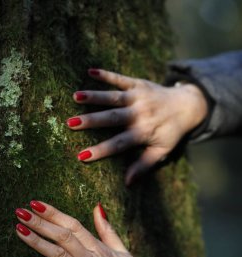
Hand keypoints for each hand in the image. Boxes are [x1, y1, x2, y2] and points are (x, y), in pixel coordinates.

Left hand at [15, 201, 146, 256]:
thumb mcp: (123, 252)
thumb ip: (108, 231)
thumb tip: (97, 207)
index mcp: (100, 248)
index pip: (73, 225)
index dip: (54, 213)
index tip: (36, 203)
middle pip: (62, 236)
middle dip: (40, 223)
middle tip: (21, 211)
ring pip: (58, 255)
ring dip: (37, 241)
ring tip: (19, 229)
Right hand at [67, 69, 207, 184]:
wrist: (187, 106)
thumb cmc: (171, 132)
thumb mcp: (161, 152)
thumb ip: (144, 165)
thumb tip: (127, 183)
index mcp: (143, 132)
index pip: (119, 143)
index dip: (101, 150)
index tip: (82, 156)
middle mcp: (140, 114)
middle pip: (113, 118)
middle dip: (92, 121)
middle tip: (71, 123)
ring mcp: (138, 97)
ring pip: (114, 97)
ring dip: (95, 96)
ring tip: (76, 96)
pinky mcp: (138, 84)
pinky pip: (121, 78)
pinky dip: (106, 74)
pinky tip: (89, 71)